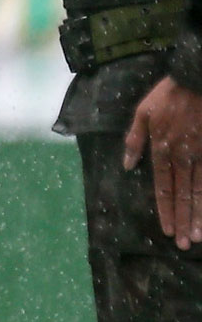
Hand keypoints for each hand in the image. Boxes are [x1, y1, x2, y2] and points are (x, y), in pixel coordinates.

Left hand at [126, 76, 201, 246]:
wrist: (198, 78)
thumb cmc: (169, 94)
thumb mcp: (143, 113)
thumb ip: (134, 140)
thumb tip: (127, 166)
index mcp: (161, 149)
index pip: (162, 188)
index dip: (164, 210)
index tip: (166, 231)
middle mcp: (182, 156)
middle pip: (181, 195)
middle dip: (182, 221)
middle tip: (184, 244)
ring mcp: (200, 154)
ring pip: (199, 191)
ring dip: (198, 215)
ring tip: (198, 236)